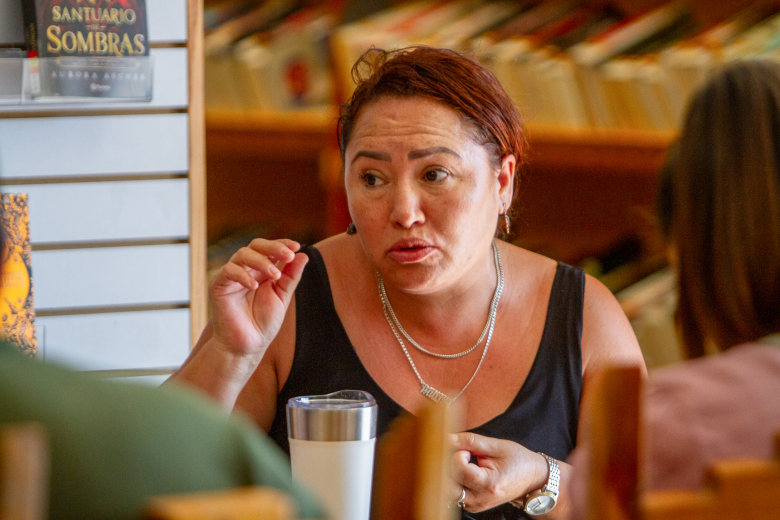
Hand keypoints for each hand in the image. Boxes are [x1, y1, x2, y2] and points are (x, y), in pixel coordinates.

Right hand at [209, 238, 307, 358]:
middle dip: (273, 247)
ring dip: (261, 261)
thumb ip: (291, 276)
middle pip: (256, 245)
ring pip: (242, 254)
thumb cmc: (263, 323)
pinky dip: (243, 275)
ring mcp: (232, 276)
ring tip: (275, 275)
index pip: (270, 249)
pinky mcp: (218, 286)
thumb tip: (304, 255)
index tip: (296, 246)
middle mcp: (246, 270)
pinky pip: (228, 271)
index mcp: (261, 270)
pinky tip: (255, 286)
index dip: (282, 244)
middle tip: (288, 255)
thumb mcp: (282, 297)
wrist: (247, 346)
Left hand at [450, 433, 547, 512]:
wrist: (532, 478)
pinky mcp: (474, 506)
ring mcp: (477, 505)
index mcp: (489, 483)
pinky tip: (467, 474)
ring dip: (452, 475)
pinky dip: (456, 483)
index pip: (459, 470)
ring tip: (466, 465)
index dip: (458, 455)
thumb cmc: (518, 461)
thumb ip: (470, 441)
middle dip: (450, 467)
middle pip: (449, 484)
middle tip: (462, 457)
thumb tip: (448, 438)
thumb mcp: (497, 446)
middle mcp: (481, 499)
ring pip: (449, 491)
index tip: (468, 450)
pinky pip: (456, 495)